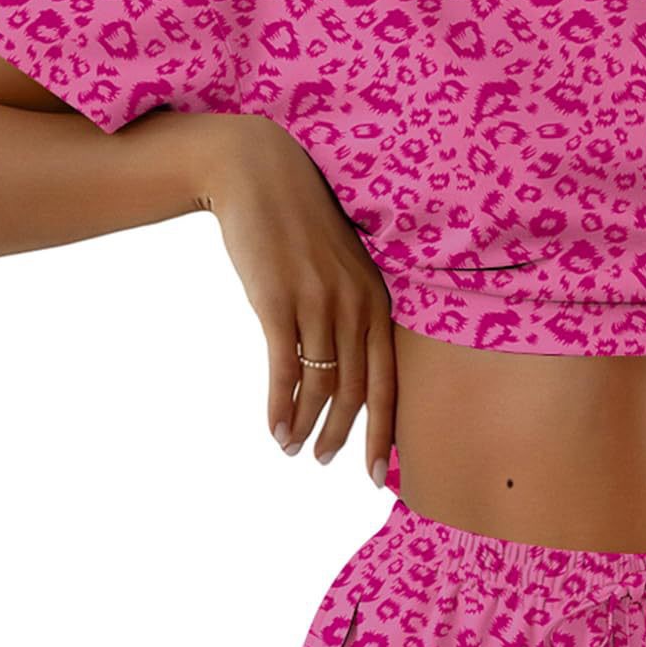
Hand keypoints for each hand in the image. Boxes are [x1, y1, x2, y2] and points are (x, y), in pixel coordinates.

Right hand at [196, 115, 395, 482]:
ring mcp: (318, 304)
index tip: (376, 474)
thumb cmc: (298, 225)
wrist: (257, 172)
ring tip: (293, 447)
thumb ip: (352, 309)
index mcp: (377, 301)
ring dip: (306, 425)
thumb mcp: (343, 266)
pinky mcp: (278, 301)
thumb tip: (349, 364)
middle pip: (356, 391)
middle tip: (327, 461)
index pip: (388, 381)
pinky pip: (284, 369)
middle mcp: (356, 305)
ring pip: (320, 385)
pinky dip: (280, 407)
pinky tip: (274, 429)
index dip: (383, 432)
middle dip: (344, 435)